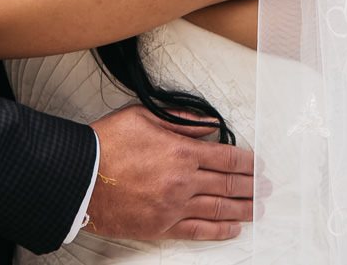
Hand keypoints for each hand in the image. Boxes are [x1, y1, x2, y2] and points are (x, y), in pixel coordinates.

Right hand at [86, 106, 253, 241]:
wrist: (79, 178)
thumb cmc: (108, 143)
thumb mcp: (145, 116)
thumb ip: (182, 121)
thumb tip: (209, 124)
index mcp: (183, 151)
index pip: (226, 158)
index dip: (247, 162)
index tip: (258, 164)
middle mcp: (184, 181)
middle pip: (228, 185)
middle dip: (252, 186)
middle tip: (267, 188)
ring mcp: (174, 206)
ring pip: (218, 209)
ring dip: (243, 209)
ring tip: (258, 208)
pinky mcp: (161, 227)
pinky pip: (198, 230)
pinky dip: (219, 230)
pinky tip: (232, 228)